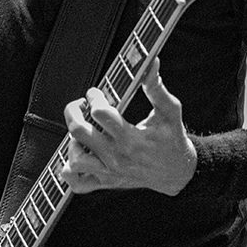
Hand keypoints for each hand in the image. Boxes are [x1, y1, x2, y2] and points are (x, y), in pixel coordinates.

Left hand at [62, 57, 195, 195]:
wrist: (177, 173)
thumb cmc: (172, 138)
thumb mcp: (169, 111)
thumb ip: (157, 88)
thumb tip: (151, 63)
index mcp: (131, 138)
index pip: (100, 114)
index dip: (94, 97)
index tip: (96, 92)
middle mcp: (117, 156)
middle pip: (80, 133)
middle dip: (73, 112)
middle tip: (80, 105)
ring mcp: (109, 172)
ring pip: (75, 159)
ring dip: (72, 142)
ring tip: (83, 131)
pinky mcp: (105, 183)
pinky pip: (77, 183)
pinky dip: (69, 171)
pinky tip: (78, 154)